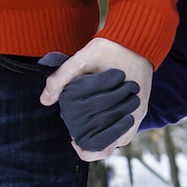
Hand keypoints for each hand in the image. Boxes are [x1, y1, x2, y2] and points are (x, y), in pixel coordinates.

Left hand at [40, 37, 153, 160]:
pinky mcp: (141, 104)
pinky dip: (112, 126)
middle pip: (111, 146)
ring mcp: (139, 111)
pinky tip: (99, 116)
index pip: (105, 148)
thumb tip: (45, 101)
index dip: (86, 151)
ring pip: (119, 137)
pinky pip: (126, 125)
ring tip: (86, 125)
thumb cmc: (111, 47)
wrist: (139, 36)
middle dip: (92, 143)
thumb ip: (60, 79)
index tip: (73, 140)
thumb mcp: (80, 60)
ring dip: (103, 136)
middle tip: (76, 132)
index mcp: (123, 111)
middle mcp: (135, 116)